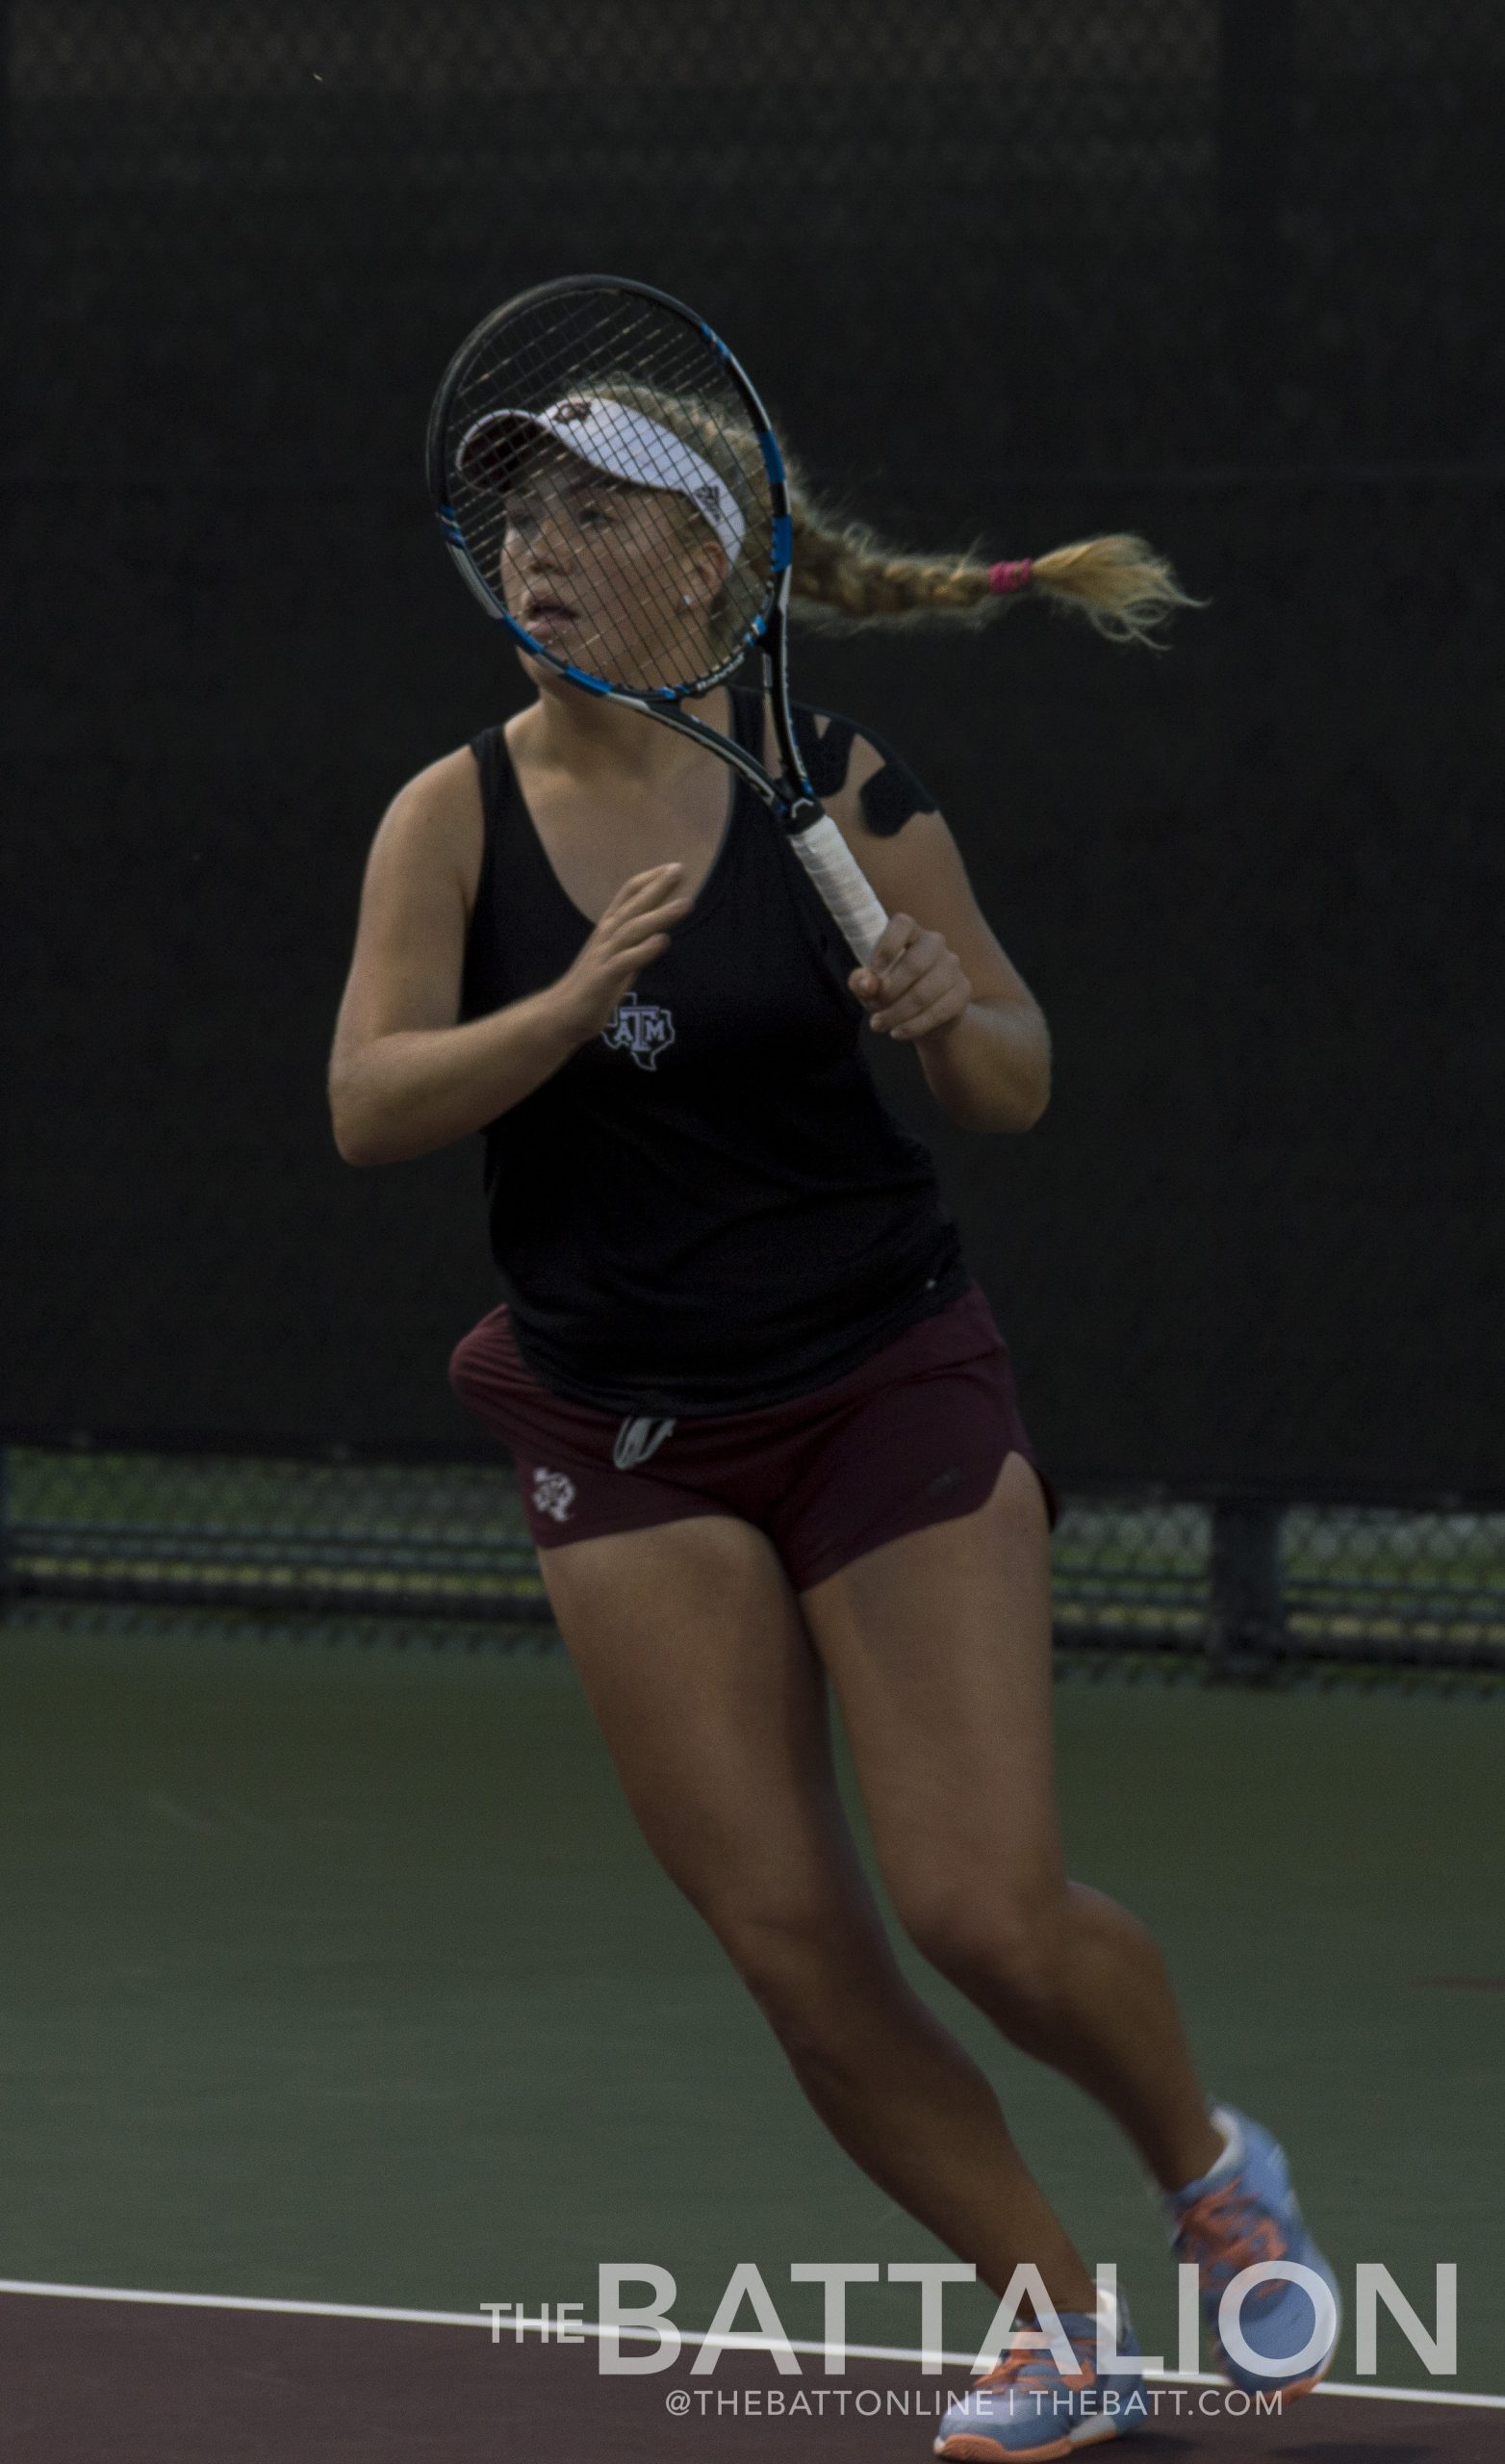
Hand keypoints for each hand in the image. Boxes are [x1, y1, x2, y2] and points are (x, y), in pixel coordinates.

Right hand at [551, 865, 691, 1042]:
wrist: (561, 1013)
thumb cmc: (592, 985)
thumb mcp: (617, 956)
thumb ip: (634, 941)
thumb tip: (658, 929)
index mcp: (608, 928)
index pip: (628, 894)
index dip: (649, 879)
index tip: (671, 866)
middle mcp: (605, 936)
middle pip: (633, 906)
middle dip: (657, 887)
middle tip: (679, 869)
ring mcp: (603, 956)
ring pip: (633, 930)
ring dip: (660, 915)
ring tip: (685, 904)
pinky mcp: (603, 978)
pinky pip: (625, 961)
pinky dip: (644, 950)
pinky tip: (663, 940)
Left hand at [849, 914, 970, 1042]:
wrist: (924, 1016)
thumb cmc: (892, 991)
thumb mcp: (870, 986)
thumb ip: (861, 981)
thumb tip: (867, 984)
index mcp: (910, 933)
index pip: (903, 924)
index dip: (887, 945)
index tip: (874, 970)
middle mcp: (934, 943)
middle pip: (914, 963)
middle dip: (889, 992)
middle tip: (872, 1010)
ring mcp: (952, 966)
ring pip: (925, 993)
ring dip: (898, 1014)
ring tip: (879, 1025)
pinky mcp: (962, 990)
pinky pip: (939, 1011)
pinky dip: (914, 1026)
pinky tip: (898, 1033)